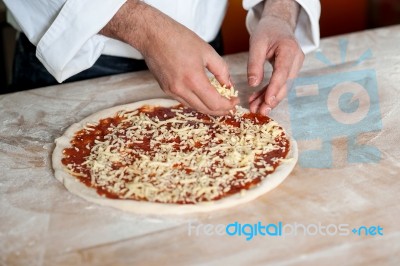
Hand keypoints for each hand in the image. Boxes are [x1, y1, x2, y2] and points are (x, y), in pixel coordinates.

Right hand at [101, 0, 237, 115]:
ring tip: (219, 101)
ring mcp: (171, 91)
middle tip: (229, 104)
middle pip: (205, 110)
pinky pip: (185, 101)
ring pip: (195, 107)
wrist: (152, 35)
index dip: (228, 105)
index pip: (215, 103)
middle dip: (221, 110)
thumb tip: (228, 86)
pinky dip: (197, 101)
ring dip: (209, 107)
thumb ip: (221, 70)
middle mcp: (181, 89)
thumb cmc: (179, 38)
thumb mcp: (207, 51)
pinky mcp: (165, 90)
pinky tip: (204, 95)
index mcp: (193, 79)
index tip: (235, 101)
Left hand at [247, 0, 303, 115]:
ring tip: (255, 108)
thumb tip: (252, 84)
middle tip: (260, 112)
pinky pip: (279, 84)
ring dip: (268, 99)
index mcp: (289, 50)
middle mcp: (296, 59)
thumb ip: (254, 64)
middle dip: (272, 99)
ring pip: (282, 87)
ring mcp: (295, 66)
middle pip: (285, 84)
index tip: (267, 102)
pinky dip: (268, 93)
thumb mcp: (257, 43)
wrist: (278, 24)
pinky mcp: (289, 71)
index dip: (275, 89)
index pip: (282, 73)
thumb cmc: (267, 31)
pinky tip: (256, 100)